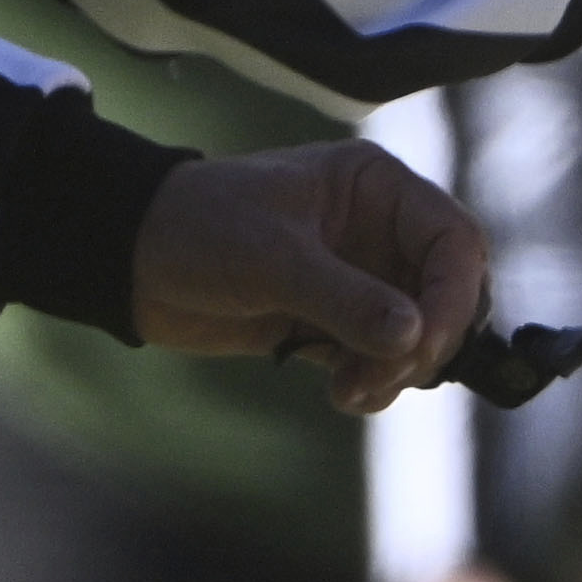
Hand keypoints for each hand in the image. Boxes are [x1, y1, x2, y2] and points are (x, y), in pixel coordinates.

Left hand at [127, 139, 484, 408]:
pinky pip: (386, 358)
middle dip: (424, 342)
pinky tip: (342, 393)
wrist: (128, 260)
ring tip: (350, 391)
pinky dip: (374, 381)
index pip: (453, 242)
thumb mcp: (271, 258)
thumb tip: (413, 338)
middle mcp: (382, 230)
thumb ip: (345, 297)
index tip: (423, 343)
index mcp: (375, 188)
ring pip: (421, 334)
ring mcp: (366, 277)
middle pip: (447, 294)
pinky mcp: (343, 318)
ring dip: (396, 372)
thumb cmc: (195, 228)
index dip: (453, 295)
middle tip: (386, 374)